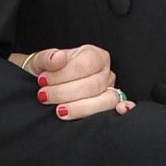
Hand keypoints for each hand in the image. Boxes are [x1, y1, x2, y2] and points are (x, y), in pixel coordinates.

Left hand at [11, 45, 134, 117]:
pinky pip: (117, 108)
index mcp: (93, 55)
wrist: (43, 85)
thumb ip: (48, 58)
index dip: (62, 75)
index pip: (83, 65)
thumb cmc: (46, 71)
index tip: (42, 80)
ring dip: (80, 108)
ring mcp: (110, 89)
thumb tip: (59, 58)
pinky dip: (124, 109)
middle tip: (44, 96)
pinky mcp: (108, 106)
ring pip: (105, 100)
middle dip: (64, 93)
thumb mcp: (41, 61)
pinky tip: (120, 111)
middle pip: (92, 85)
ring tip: (59, 111)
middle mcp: (105, 71)